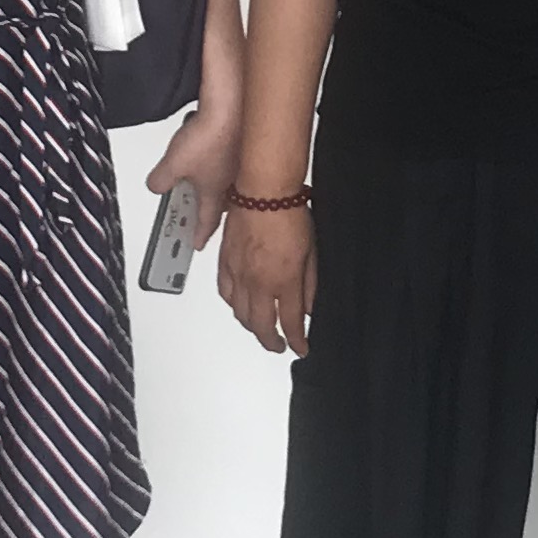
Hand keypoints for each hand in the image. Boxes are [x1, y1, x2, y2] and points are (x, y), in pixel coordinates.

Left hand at [144, 105, 240, 265]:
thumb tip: (156, 186)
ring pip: (227, 179)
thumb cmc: (209, 138)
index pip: (207, 222)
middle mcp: (232, 181)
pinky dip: (217, 156)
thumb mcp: (173, 164)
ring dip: (212, 179)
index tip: (197, 244)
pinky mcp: (242, 142)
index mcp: (216, 194)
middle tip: (198, 210)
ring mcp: (239, 162)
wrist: (231, 105)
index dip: (200, 234)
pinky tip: (206, 143)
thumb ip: (161, 180)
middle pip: (222, 202)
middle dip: (209, 207)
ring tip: (196, 172)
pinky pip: (228, 157)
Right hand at [217, 200, 314, 356]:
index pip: (290, 323)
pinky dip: (233, 304)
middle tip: (279, 345)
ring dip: (251, 326)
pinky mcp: (225, 261)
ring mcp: (239, 273)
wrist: (264, 190)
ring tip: (261, 329)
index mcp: (284, 281)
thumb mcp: (311, 252)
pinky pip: (225, 292)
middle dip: (271, 341)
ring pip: (240, 314)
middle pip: (261, 326)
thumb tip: (307, 307)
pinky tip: (239, 306)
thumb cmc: (290, 213)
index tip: (301, 348)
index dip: (297, 341)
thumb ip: (309, 284)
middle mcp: (258, 282)